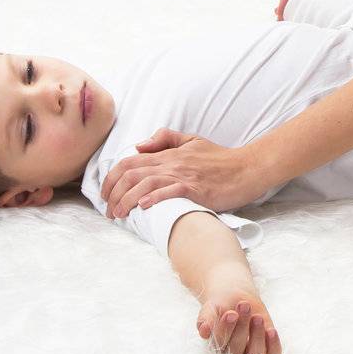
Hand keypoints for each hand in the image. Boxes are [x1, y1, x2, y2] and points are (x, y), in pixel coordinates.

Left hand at [102, 129, 271, 217]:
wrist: (247, 168)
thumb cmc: (220, 158)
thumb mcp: (192, 140)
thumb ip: (166, 139)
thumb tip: (139, 146)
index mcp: (168, 154)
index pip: (130, 162)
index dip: (111, 178)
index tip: (105, 194)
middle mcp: (171, 163)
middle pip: (131, 174)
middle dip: (113, 193)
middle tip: (108, 211)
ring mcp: (183, 175)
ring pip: (145, 184)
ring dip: (127, 200)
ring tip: (119, 215)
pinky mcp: (196, 188)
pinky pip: (170, 191)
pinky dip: (153, 198)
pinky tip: (142, 206)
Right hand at [197, 280, 281, 353]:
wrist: (236, 299)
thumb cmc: (221, 306)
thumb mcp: (211, 308)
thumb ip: (206, 319)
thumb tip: (204, 331)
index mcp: (216, 346)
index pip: (220, 344)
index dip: (227, 330)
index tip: (231, 313)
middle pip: (237, 349)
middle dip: (242, 327)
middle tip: (243, 305)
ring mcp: (250, 353)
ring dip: (257, 337)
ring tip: (257, 317)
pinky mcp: (267, 349)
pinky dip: (273, 345)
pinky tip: (271, 330)